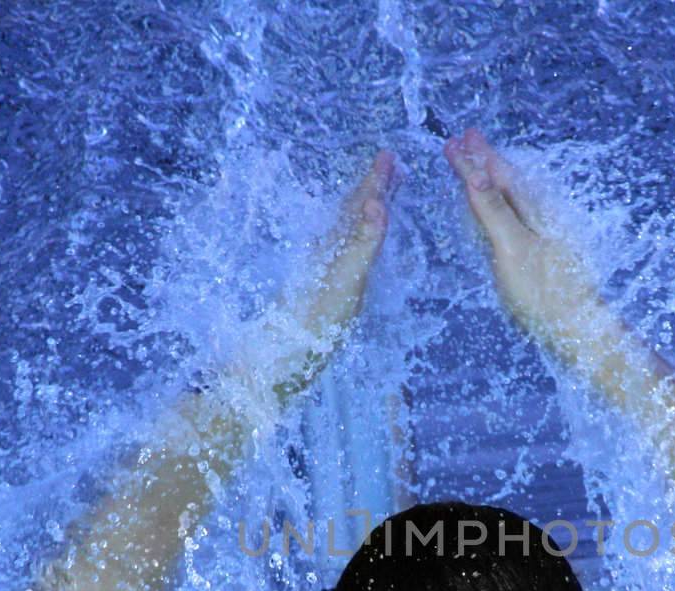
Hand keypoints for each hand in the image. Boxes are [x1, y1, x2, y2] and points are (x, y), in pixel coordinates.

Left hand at [296, 149, 398, 341]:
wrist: (286, 351)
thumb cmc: (318, 318)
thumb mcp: (347, 280)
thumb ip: (363, 243)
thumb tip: (377, 203)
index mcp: (337, 243)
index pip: (360, 204)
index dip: (375, 181)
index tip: (387, 154)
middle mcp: (330, 249)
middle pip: (354, 210)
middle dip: (372, 187)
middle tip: (389, 164)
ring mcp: (327, 266)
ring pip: (349, 226)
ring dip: (366, 207)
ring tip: (379, 193)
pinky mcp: (326, 284)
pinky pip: (347, 245)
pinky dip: (359, 232)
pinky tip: (357, 237)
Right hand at [443, 128, 600, 353]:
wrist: (576, 326)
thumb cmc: (543, 290)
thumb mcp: (513, 247)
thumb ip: (494, 211)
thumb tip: (475, 175)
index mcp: (532, 209)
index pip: (498, 177)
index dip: (475, 160)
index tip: (455, 141)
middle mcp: (537, 215)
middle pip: (506, 181)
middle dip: (484, 161)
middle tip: (466, 138)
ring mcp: (539, 233)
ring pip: (511, 196)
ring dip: (491, 179)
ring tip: (478, 161)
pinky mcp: (539, 252)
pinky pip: (514, 215)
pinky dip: (499, 203)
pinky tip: (496, 204)